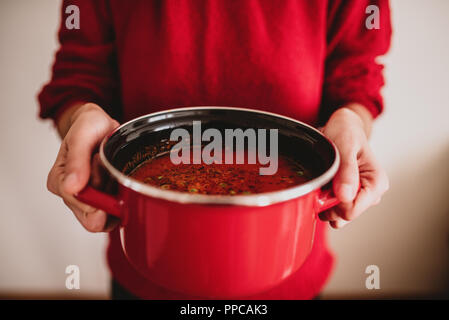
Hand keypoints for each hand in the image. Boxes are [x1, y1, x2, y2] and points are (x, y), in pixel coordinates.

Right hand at [47, 103, 119, 231]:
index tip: (99, 160)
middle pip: (93, 216)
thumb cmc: (88, 128)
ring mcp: (91, 201)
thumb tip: (71, 187)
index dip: (95, 184)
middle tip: (109, 167)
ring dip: (117, 194)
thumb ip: (76, 160)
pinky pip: (119, 214)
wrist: (101, 126)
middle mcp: (73, 195)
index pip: (77, 201)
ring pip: (108, 216)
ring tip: (113, 170)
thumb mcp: (82, 135)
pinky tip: (121, 180)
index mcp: (60, 181)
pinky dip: (125, 200)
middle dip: (108, 194)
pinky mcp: (107, 203)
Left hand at [319, 107, 388, 227]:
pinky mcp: (347, 196)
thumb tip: (345, 197)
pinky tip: (321, 186)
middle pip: (344, 215)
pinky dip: (322, 200)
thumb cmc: (347, 132)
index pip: (352, 210)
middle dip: (327, 204)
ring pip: (337, 215)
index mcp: (376, 183)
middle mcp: (370, 193)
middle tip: (321, 182)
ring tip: (321, 182)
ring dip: (323, 203)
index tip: (324, 187)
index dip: (333, 203)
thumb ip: (346, 171)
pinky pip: (332, 209)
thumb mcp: (345, 146)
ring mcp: (358, 196)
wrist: (342, 127)